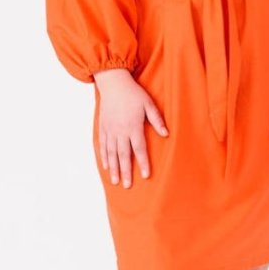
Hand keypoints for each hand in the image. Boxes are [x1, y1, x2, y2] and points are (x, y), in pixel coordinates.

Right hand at [92, 68, 168, 187]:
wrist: (113, 83)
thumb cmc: (133, 93)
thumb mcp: (149, 104)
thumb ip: (157, 120)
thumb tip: (166, 134)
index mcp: (133, 126)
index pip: (139, 149)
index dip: (143, 163)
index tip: (145, 175)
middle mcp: (120, 131)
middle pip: (123, 155)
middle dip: (126, 171)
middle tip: (128, 186)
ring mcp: (110, 130)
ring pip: (111, 153)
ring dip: (114, 168)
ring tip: (116, 181)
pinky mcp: (103, 127)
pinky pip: (102, 145)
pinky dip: (104, 157)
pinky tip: (106, 167)